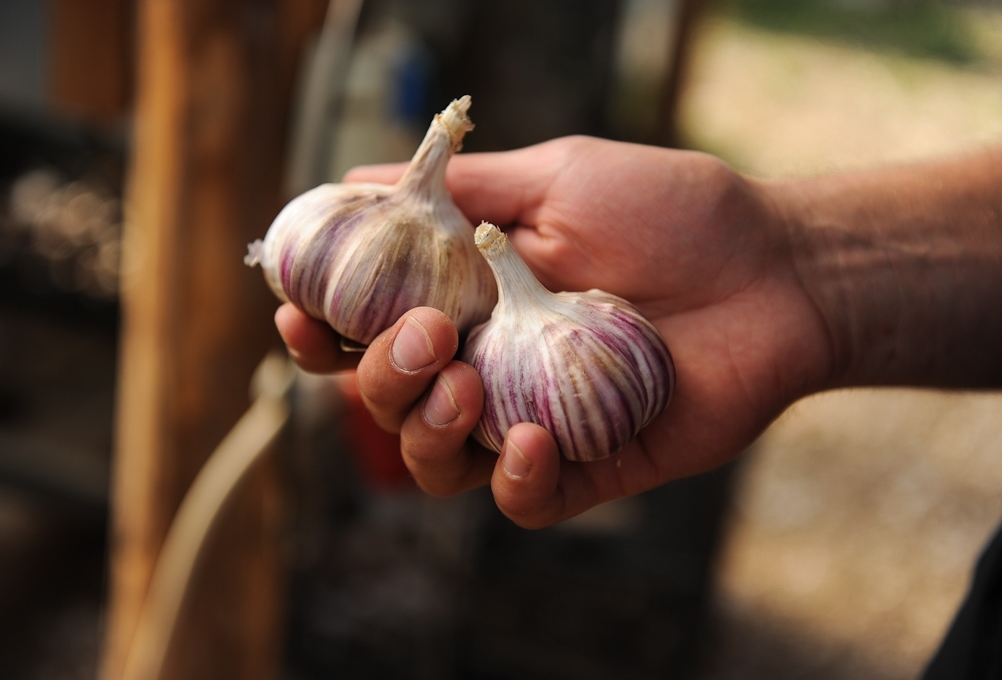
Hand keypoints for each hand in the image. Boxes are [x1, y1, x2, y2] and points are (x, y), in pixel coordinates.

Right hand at [276, 136, 832, 527]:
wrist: (777, 268)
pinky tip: (527, 439)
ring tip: (465, 385)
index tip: (297, 307)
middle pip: (387, 399)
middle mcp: (487, 364)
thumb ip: (465, 189)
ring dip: (425, 432)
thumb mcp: (560, 177)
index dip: (321, 329)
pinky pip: (524, 502)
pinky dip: (511, 480)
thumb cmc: (674, 212)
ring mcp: (531, 419)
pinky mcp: (588, 465)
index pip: (369, 328)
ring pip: (435, 463)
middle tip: (429, 334)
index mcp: (468, 299)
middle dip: (380, 376)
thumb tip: (360, 180)